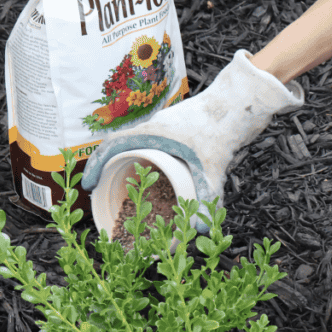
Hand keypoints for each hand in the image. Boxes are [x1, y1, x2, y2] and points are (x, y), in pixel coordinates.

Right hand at [81, 50, 303, 231]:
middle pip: (120, 148)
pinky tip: (157, 181)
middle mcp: (153, 127)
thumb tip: (204, 231)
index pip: (111, 146)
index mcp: (151, 131)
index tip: (88, 186)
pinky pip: (152, 147)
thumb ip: (208, 197)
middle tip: (106, 193)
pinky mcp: (177, 130)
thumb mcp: (212, 165)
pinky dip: (147, 163)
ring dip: (128, 166)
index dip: (95, 166)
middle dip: (109, 170)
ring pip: (137, 148)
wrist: (243, 100)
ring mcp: (165, 128)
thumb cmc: (222, 123)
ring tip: (127, 191)